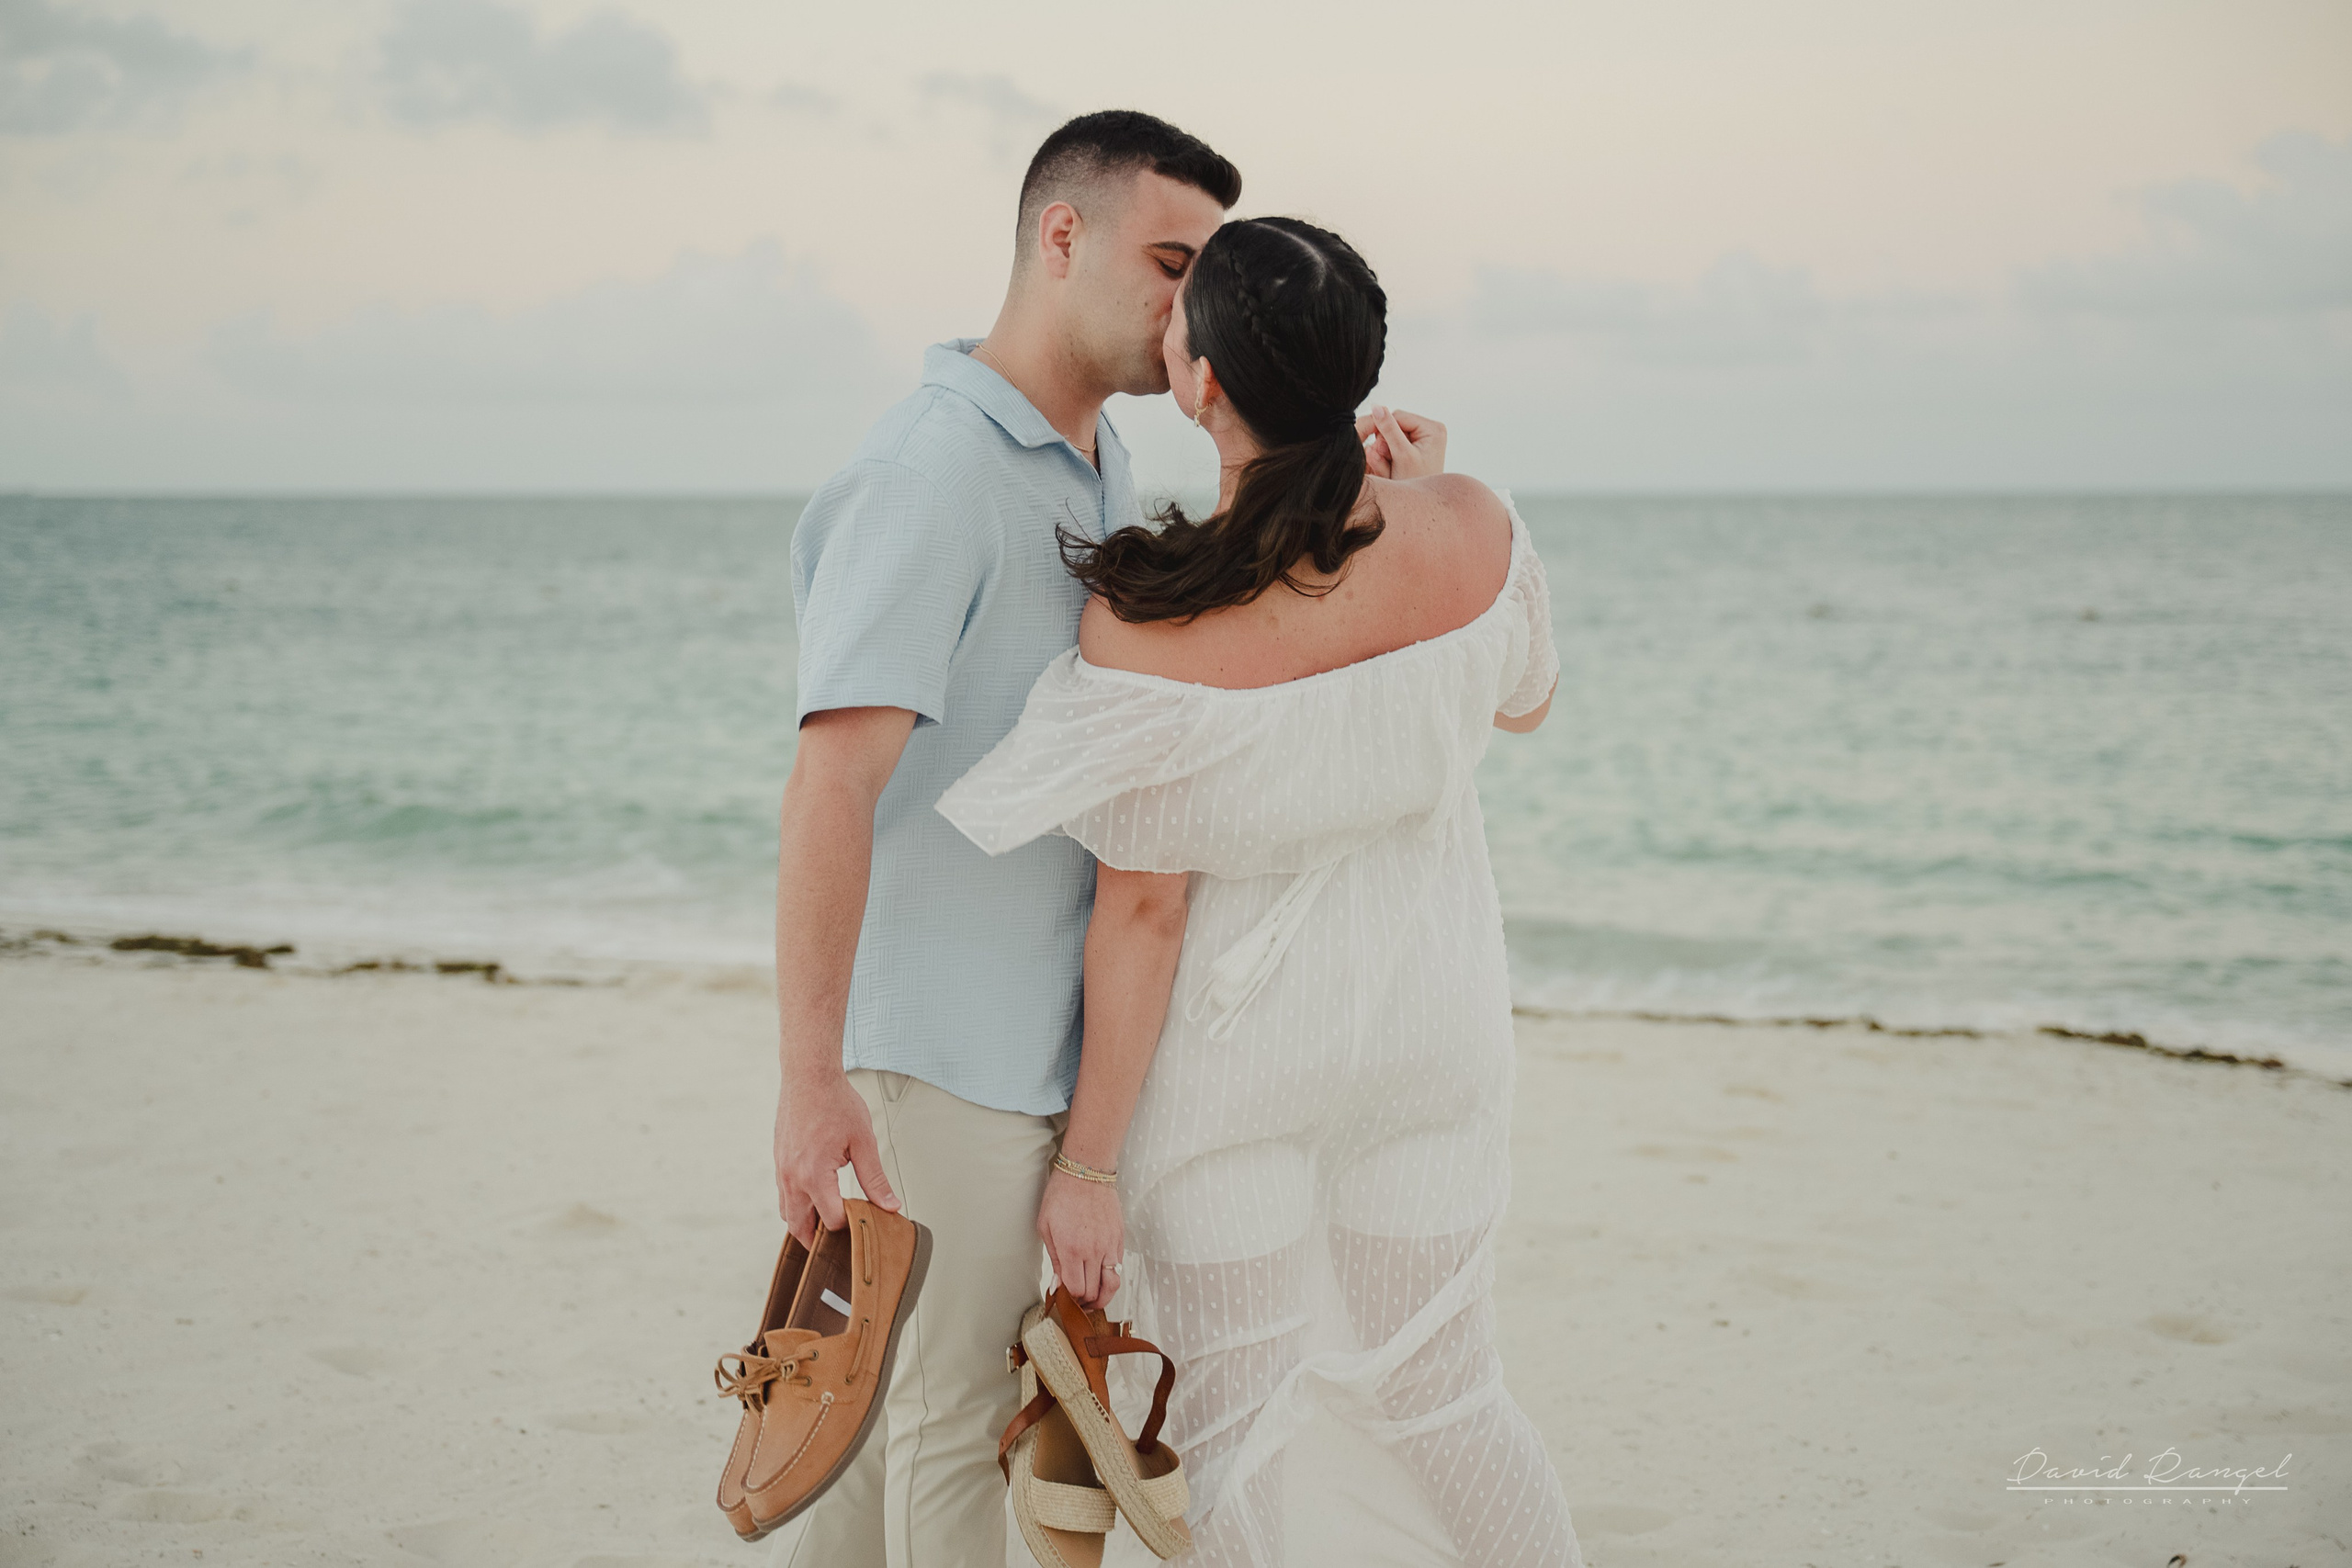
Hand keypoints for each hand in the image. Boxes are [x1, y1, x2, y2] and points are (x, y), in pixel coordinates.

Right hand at [774, 1067, 898, 1245]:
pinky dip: (796, 1205)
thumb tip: (890, 1205)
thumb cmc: (836, 1103)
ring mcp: (781, 1170)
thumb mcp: (863, 1141)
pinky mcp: (778, 1161)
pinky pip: (783, 1194)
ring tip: (826, 1227)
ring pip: (786, 1213)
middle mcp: (792, 1178)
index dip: (849, 1226)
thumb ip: (875, 1178)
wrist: (809, 1077)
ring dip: (804, 1224)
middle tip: (839, 1245)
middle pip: (799, 1227)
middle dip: (818, 1240)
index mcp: (814, 1176)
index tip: (864, 1223)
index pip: (831, 1220)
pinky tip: (814, 1200)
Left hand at [1037, 1170, 1125, 1308]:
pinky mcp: (1120, 1239)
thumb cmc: (1061, 1196)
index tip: (1064, 1300)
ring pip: (1112, 1285)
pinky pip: (1118, 1267)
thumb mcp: (1046, 1227)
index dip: (1070, 1301)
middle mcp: (1093, 1251)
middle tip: (1076, 1303)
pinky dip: (1110, 1278)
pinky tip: (1099, 1276)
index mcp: (1071, 1249)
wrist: (1086, 1172)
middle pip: (1093, 1292)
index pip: (1076, 1291)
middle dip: (1084, 1303)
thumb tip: (1058, 1285)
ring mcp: (1109, 1245)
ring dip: (1102, 1297)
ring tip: (1093, 1299)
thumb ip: (1054, 1260)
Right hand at [1356, 405, 1445, 480]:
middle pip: (1395, 425)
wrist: (1423, 508)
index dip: (1383, 429)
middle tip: (1386, 461)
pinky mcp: (1415, 449)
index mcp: (1433, 428)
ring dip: (1384, 451)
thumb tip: (1376, 406)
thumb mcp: (1402, 455)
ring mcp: (1423, 440)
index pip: (1398, 416)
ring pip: (1391, 436)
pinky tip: (1392, 468)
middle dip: (1385, 443)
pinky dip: (1388, 456)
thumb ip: (1389, 430)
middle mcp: (1430, 431)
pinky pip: (1393, 445)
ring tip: (1390, 468)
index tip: (1377, 449)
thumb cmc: (1416, 483)